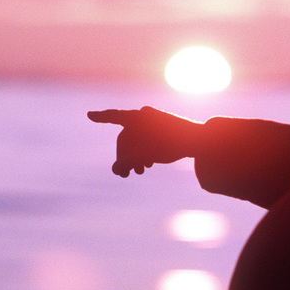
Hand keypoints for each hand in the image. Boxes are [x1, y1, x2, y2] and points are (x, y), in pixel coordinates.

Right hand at [87, 106, 201, 176]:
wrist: (199, 141)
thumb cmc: (169, 145)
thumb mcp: (141, 155)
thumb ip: (124, 162)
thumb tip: (116, 170)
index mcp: (138, 116)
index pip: (115, 117)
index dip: (102, 118)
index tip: (89, 115)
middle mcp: (145, 117)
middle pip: (127, 138)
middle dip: (124, 156)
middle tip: (124, 174)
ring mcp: (155, 124)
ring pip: (138, 142)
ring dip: (135, 157)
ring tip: (139, 171)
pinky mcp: (165, 131)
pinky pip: (148, 141)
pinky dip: (145, 152)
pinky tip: (149, 164)